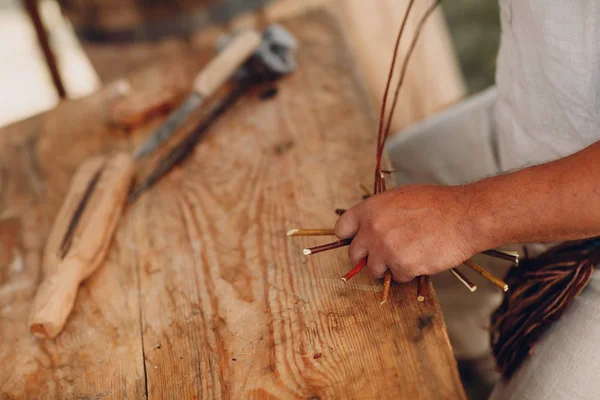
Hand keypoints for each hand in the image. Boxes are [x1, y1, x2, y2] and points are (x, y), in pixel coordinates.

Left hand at [334, 184, 479, 281]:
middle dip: (367, 257)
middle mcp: (373, 230)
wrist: (464, 216)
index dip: (349, 238)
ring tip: (407, 255)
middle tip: (382, 256)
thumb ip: (380, 213)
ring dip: (388, 267)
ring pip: (374, 270)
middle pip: (353, 255)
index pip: (342, 229)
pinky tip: (421, 259)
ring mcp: (386, 249)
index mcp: (370, 209)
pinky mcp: (402, 266)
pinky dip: (408, 273)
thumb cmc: (437, 204)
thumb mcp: (400, 197)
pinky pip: (397, 277)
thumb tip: (368, 226)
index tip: (357, 243)